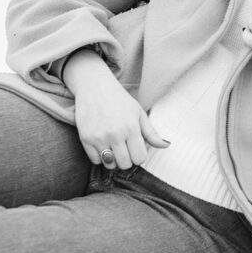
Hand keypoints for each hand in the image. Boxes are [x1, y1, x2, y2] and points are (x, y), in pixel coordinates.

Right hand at [66, 49, 168, 168]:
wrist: (95, 87)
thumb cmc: (119, 100)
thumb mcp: (139, 113)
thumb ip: (151, 133)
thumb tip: (166, 145)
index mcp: (131, 128)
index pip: (140, 158)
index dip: (139, 156)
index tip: (136, 149)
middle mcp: (115, 134)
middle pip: (125, 164)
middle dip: (128, 159)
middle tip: (125, 149)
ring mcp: (99, 137)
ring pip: (110, 164)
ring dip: (114, 160)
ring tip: (114, 147)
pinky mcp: (85, 139)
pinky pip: (94, 160)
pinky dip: (100, 156)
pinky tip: (103, 145)